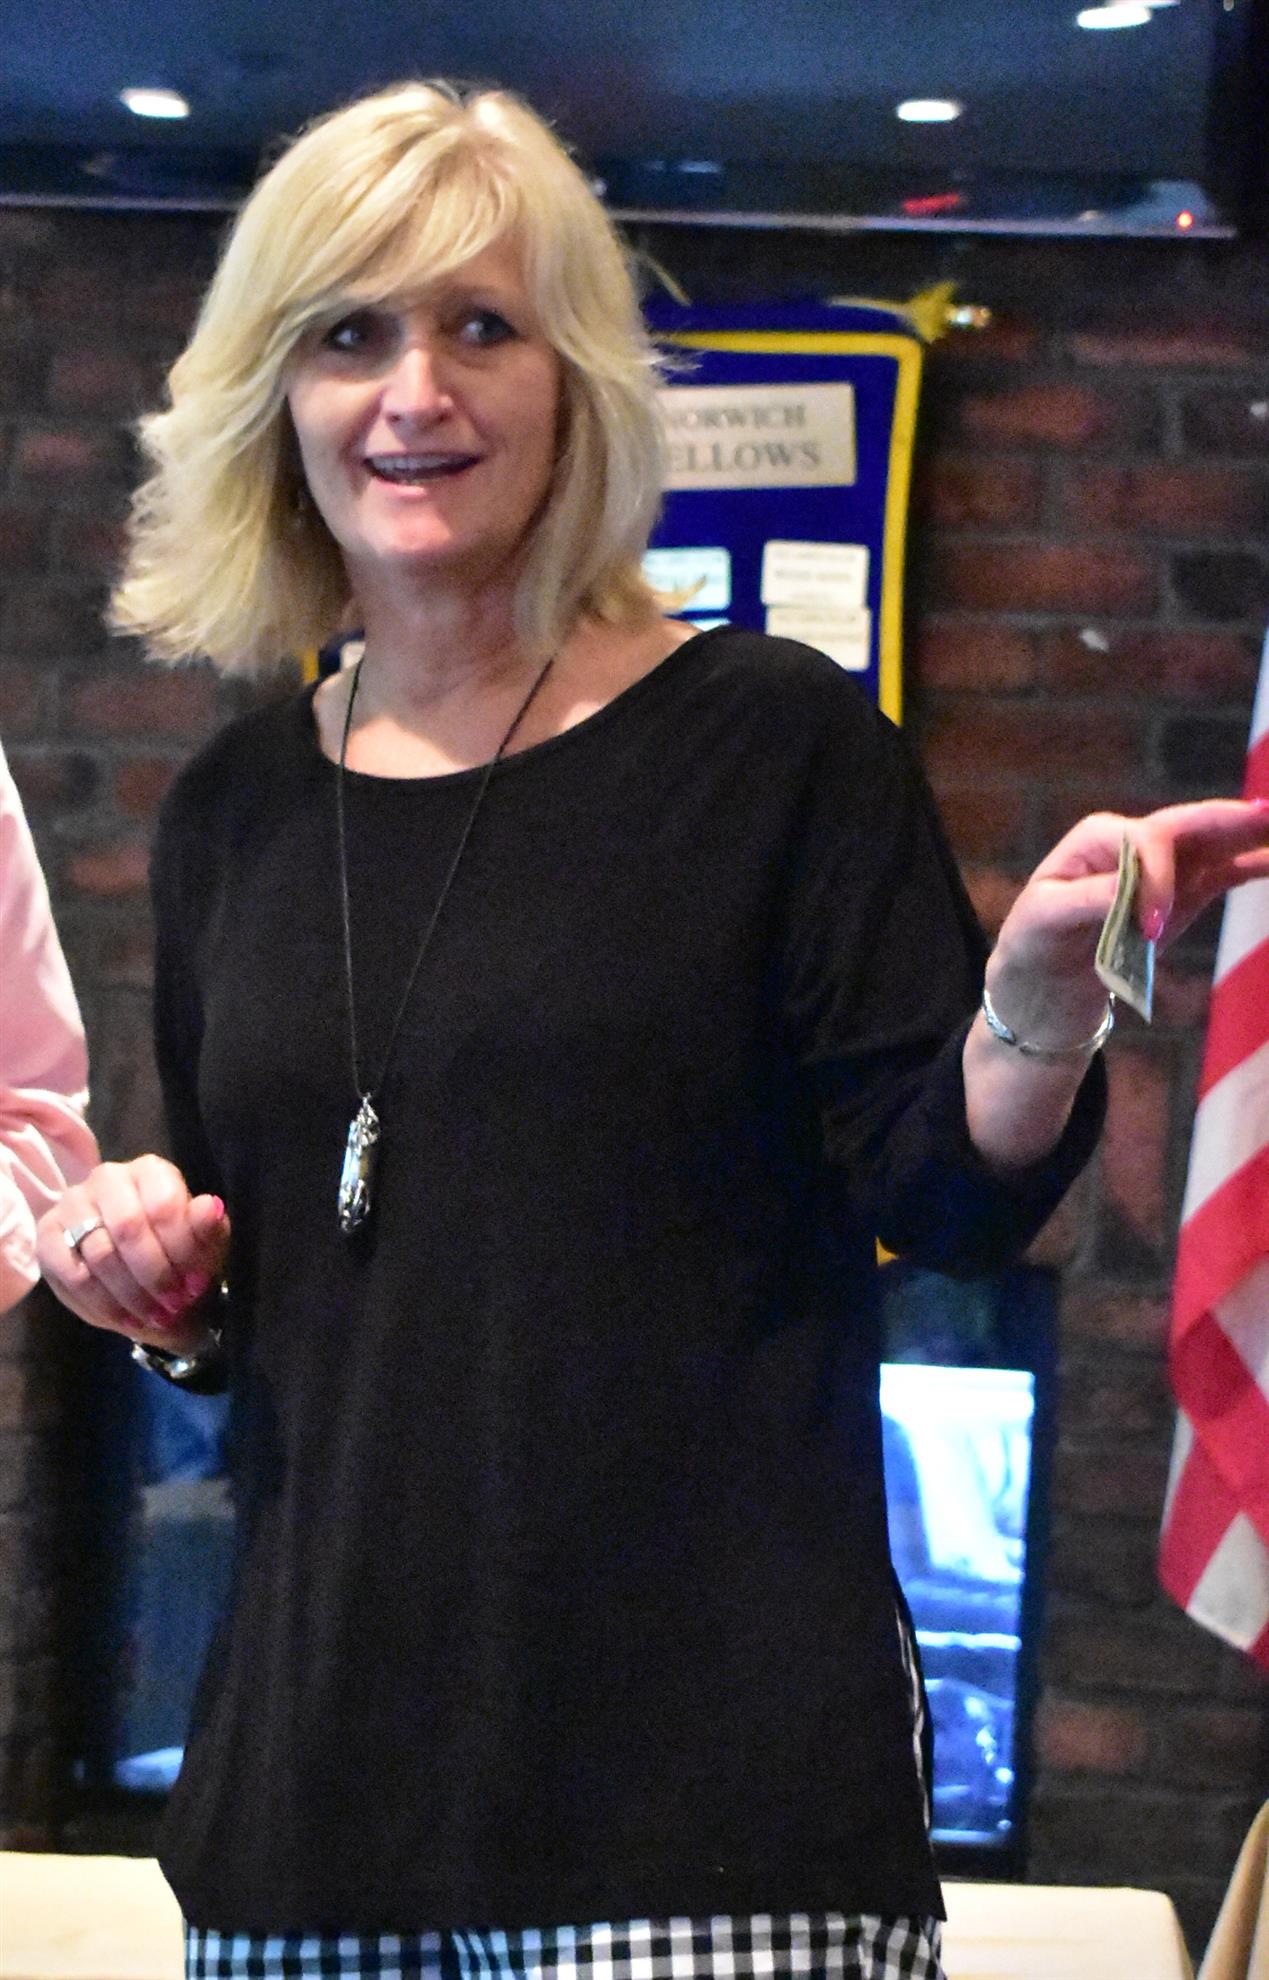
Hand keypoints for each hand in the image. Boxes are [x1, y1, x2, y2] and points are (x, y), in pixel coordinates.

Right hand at [36, 1156, 229, 1352]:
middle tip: (172, 1305)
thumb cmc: (183, 1259)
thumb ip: (208, 1228)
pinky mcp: (49, 1234)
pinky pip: (71, 1273)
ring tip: (152, 1315)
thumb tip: (210, 1206)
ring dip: (130, 1293)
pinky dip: (101, 1302)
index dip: (181, 1250)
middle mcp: (108, 1177)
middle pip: (127, 1227)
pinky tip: (123, 1318)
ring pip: (99, 1253)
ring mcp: (73, 1202)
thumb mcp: (207, 1247)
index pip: (163, 1205)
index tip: (195, 1284)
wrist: (151, 1287)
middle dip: (154, 1275)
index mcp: (152, 1171)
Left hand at [985, 798, 1268, 1050]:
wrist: (1046, 980)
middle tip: (1267, 817)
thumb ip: (1089, 900)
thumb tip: (1131, 888)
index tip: (1151, 929)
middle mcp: (1138, 843)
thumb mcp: (1044, 921)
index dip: (1159, 878)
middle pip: (1193, 825)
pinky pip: (1229, 872)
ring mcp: (1168, 867)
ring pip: (1218, 843)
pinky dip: (1257, 863)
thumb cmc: (1035, 942)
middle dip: (1232, 821)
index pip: (1147, 842)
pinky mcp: (1186, 894)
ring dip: (1253, 834)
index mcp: (1101, 838)